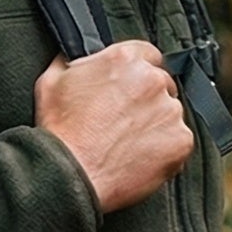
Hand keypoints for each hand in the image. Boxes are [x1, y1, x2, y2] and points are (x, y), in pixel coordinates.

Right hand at [34, 40, 193, 213]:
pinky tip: (139, 157)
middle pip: (162, 84)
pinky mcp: (180, 141)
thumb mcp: (51, 82)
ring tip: (127, 143)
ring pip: (171, 113)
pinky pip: (179, 142)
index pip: (148, 55)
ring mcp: (169, 111)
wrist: (71, 176)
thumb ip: (69, 61)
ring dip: (155, 125)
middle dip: (147, 100)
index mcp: (124, 60)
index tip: (131, 88)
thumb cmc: (60, 134)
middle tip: (124, 121)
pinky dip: (164, 150)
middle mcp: (152, 80)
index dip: (138, 73)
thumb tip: (71, 56)